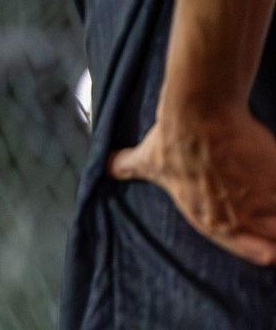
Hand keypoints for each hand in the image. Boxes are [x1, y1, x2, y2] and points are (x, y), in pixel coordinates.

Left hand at [108, 106, 275, 265]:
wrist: (198, 112)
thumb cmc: (172, 138)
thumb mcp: (147, 160)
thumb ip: (127, 168)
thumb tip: (106, 165)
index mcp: (209, 219)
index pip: (246, 249)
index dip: (260, 250)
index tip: (272, 253)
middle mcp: (238, 216)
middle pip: (274, 243)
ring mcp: (261, 200)